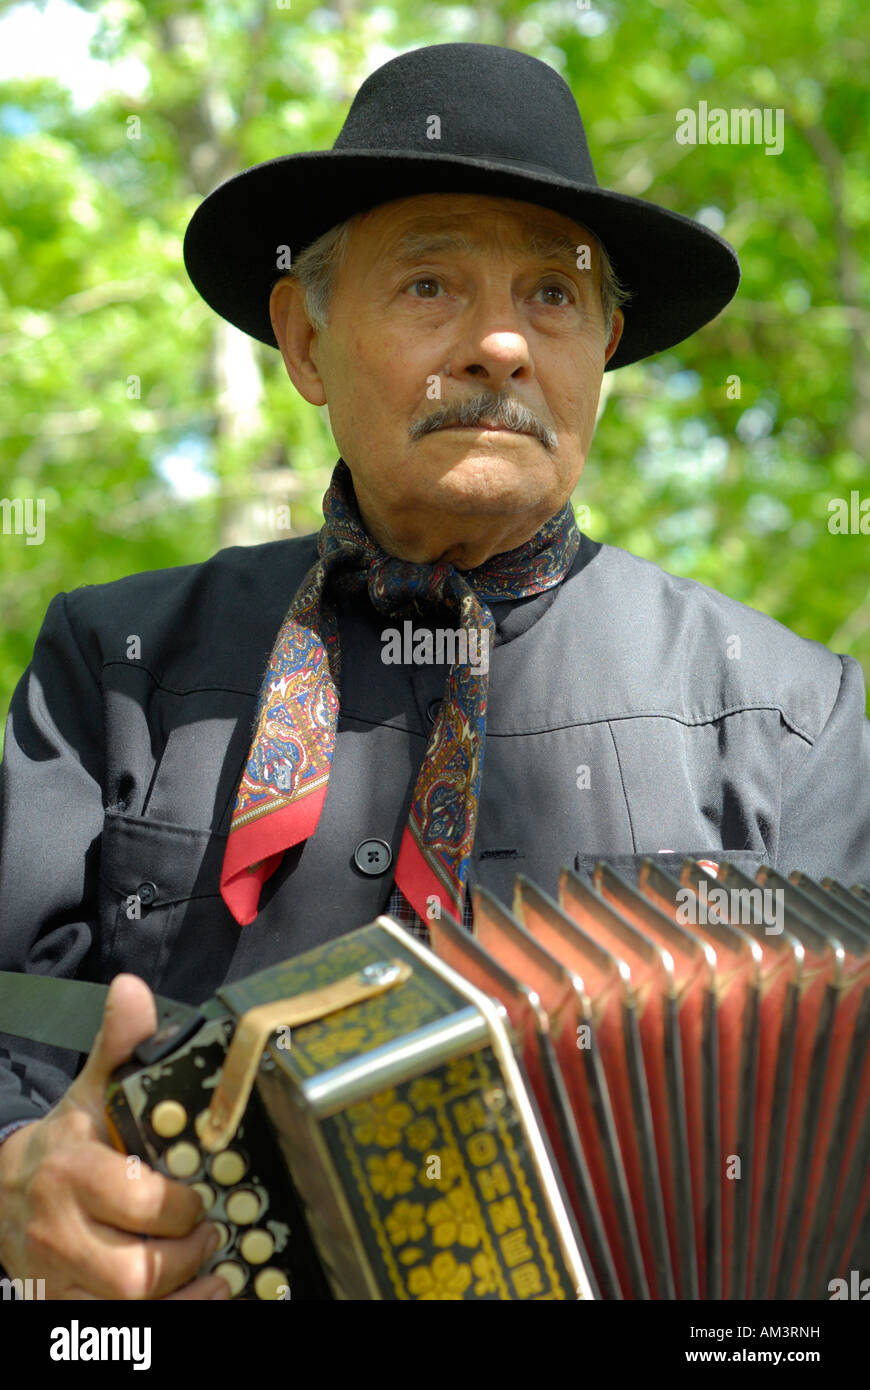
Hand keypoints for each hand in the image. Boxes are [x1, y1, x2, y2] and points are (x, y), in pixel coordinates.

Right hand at [0, 973, 230, 1298]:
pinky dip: (167, 1318)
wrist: (3, 1191)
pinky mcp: (59, 1309)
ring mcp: (56, 1277)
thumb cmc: (67, 1141)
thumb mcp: (89, 1090)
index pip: (138, 1201)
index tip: (204, 1192)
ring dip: (183, 1294)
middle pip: (136, 1272)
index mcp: (71, 1170)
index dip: (183, 1205)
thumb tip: (133, 989)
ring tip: (212, 1267)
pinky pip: (117, 1330)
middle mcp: (58, 1230)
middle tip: (213, 1233)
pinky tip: (197, 1296)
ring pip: (129, 1310)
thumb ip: (118, 1045)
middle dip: (186, 1256)